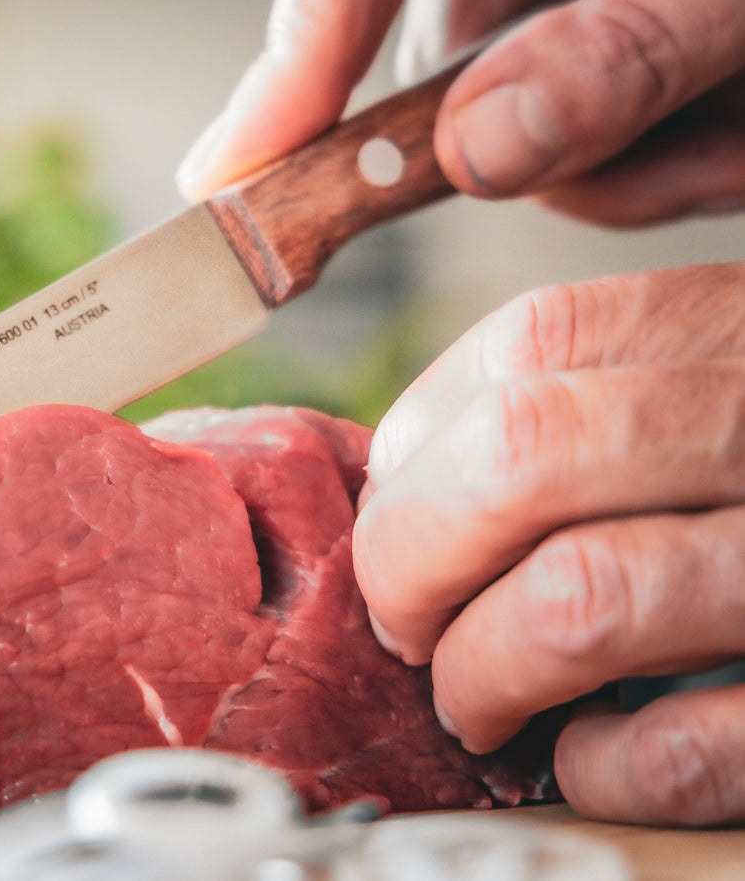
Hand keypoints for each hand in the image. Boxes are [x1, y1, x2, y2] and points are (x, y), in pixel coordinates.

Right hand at [175, 0, 744, 225]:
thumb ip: (634, 46)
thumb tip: (481, 153)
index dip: (291, 63)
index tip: (233, 182)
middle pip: (456, 39)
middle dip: (559, 130)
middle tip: (686, 145)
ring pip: (534, 93)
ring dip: (645, 143)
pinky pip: (597, 95)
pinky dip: (675, 133)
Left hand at [352, 260, 744, 823]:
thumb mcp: (732, 397)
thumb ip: (608, 404)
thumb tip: (409, 474)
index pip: (531, 346)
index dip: (424, 442)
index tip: (401, 511)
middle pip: (523, 457)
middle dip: (414, 555)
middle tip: (408, 620)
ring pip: (583, 599)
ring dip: (482, 671)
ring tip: (479, 702)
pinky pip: (693, 746)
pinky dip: (605, 766)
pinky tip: (596, 759)